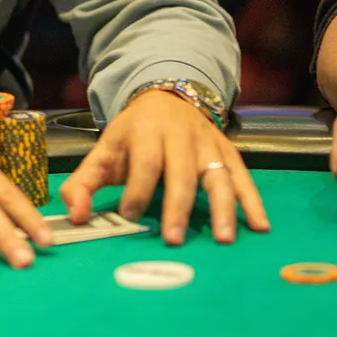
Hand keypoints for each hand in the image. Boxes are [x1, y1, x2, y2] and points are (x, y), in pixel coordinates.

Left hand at [61, 90, 269, 244]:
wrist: (164, 97)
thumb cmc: (131, 135)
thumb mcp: (102, 151)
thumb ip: (81, 184)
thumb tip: (76, 218)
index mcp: (145, 133)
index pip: (145, 164)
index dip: (137, 191)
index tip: (129, 216)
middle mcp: (180, 137)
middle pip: (181, 173)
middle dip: (177, 206)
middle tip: (173, 239)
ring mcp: (208, 145)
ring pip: (218, 176)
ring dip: (223, 208)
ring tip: (224, 239)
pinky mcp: (227, 153)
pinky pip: (243, 177)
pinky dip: (253, 201)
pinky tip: (260, 226)